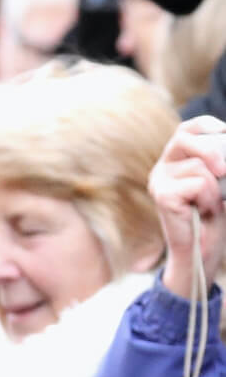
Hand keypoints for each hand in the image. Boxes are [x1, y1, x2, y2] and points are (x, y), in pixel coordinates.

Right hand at [150, 116, 225, 297]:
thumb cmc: (213, 216)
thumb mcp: (220, 182)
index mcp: (175, 160)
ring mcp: (159, 181)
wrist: (200, 250)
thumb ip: (220, 164)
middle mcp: (162, 167)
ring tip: (210, 204)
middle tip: (224, 171)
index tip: (225, 132)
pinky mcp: (162, 195)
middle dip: (213, 149)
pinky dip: (209, 198)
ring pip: (199, 166)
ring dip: (216, 187)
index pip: (188, 128)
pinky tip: (202, 211)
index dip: (207, 126)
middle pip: (185, 137)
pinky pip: (197, 184)